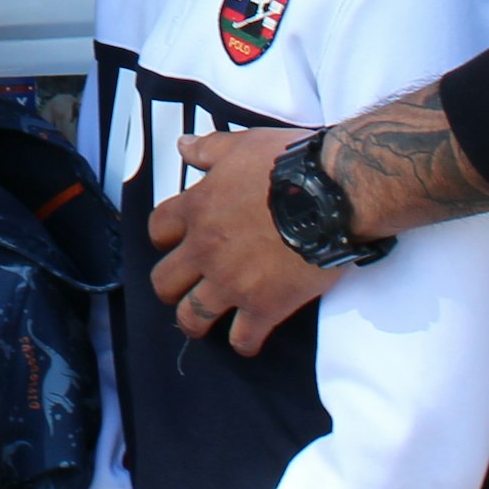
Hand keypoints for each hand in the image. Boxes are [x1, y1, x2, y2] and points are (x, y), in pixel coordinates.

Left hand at [145, 128, 335, 357]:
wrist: (330, 194)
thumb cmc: (287, 164)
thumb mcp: (241, 145)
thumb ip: (208, 149)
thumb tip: (183, 145)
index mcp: (197, 209)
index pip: (158, 229)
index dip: (165, 238)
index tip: (177, 242)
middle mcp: (205, 249)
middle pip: (165, 282)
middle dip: (172, 287)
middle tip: (186, 287)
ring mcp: (231, 282)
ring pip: (192, 317)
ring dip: (195, 321)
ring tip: (206, 322)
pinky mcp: (263, 306)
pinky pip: (243, 338)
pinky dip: (243, 343)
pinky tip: (248, 340)